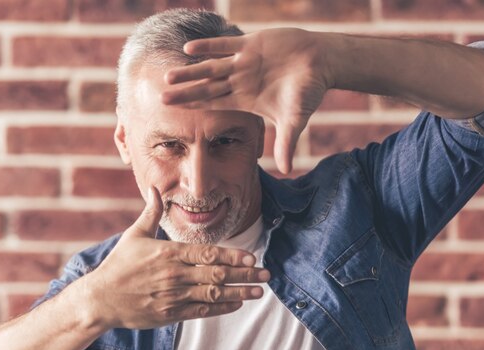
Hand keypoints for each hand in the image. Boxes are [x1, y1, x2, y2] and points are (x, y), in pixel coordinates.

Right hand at [84, 187, 268, 329]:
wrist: (100, 299)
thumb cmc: (119, 265)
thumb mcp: (134, 235)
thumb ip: (151, 212)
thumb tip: (154, 188)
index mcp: (168, 253)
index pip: (207, 254)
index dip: (232, 256)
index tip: (251, 257)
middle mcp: (174, 275)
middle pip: (216, 275)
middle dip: (244, 274)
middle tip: (266, 274)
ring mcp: (173, 296)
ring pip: (213, 294)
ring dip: (239, 293)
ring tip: (259, 291)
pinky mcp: (170, 314)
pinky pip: (201, 311)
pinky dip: (221, 308)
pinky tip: (237, 304)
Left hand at [162, 28, 329, 173]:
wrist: (321, 62)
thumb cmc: (308, 91)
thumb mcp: (295, 120)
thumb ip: (286, 143)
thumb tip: (286, 171)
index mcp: (246, 99)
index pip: (215, 105)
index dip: (196, 109)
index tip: (176, 116)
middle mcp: (240, 81)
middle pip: (207, 88)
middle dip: (186, 93)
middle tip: (162, 98)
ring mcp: (243, 62)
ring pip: (210, 67)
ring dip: (190, 72)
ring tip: (169, 75)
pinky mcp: (251, 44)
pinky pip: (226, 45)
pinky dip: (209, 47)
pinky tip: (189, 49)